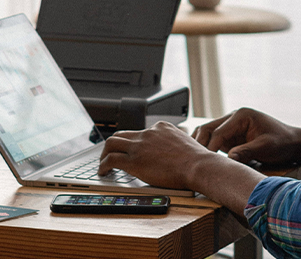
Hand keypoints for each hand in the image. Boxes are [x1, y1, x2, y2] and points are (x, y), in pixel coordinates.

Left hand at [98, 121, 216, 189]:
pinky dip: (103, 165)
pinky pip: (111, 160)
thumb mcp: (185, 142)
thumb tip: (171, 153)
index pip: (139, 132)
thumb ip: (173, 143)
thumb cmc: (197, 160)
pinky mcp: (134, 161)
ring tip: (103, 164)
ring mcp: (140, 146)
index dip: (132, 143)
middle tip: (109, 155)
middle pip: (121, 134)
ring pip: (111, 143)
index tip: (129, 150)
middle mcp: (148, 133)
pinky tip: (103, 172)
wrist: (198, 166)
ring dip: (104, 154)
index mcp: (160, 127)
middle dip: (113, 145)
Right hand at [192, 107, 300, 165]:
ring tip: (194, 161)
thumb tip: (230, 158)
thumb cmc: (282, 142)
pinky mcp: (230, 136)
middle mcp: (233, 118)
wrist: (292, 142)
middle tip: (194, 162)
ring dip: (200, 145)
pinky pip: (213, 140)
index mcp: (241, 116)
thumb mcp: (266, 147)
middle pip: (207, 129)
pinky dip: (206, 148)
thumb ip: (247, 151)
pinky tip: (202, 160)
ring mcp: (230, 127)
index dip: (210, 147)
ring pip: (207, 133)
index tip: (206, 163)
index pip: (218, 132)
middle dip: (199, 144)